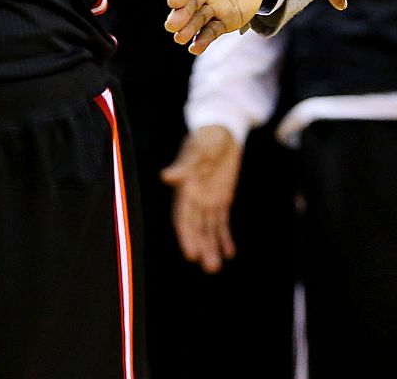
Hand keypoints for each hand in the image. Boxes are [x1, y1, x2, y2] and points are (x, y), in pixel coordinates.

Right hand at [160, 126, 243, 273]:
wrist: (222, 130)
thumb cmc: (207, 138)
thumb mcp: (198, 150)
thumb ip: (185, 166)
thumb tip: (166, 176)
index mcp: (186, 189)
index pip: (184, 218)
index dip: (187, 236)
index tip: (191, 254)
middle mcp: (194, 198)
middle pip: (196, 228)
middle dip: (201, 247)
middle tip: (210, 267)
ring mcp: (207, 199)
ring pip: (208, 229)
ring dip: (212, 247)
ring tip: (216, 267)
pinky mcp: (221, 198)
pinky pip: (221, 222)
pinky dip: (224, 237)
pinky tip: (229, 253)